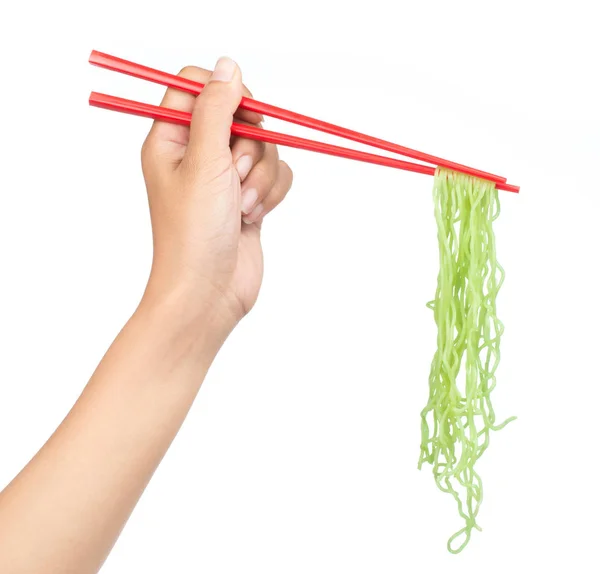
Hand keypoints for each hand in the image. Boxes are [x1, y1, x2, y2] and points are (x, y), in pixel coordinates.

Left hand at [140, 57, 292, 338]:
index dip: (225, 94)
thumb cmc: (194, 234)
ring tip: (242, 207)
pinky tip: (254, 217)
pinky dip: (271, 194)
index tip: (241, 114)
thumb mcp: (204, 162)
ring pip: (264, 149)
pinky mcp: (249, 199)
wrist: (209, 293)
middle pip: (240, 116)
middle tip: (234, 174)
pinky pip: (277, 176)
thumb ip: (216, 109)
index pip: (197, 88)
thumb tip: (228, 66)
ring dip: (260, 177)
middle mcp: (197, 156)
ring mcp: (226, 179)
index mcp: (170, 141)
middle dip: (249, 147)